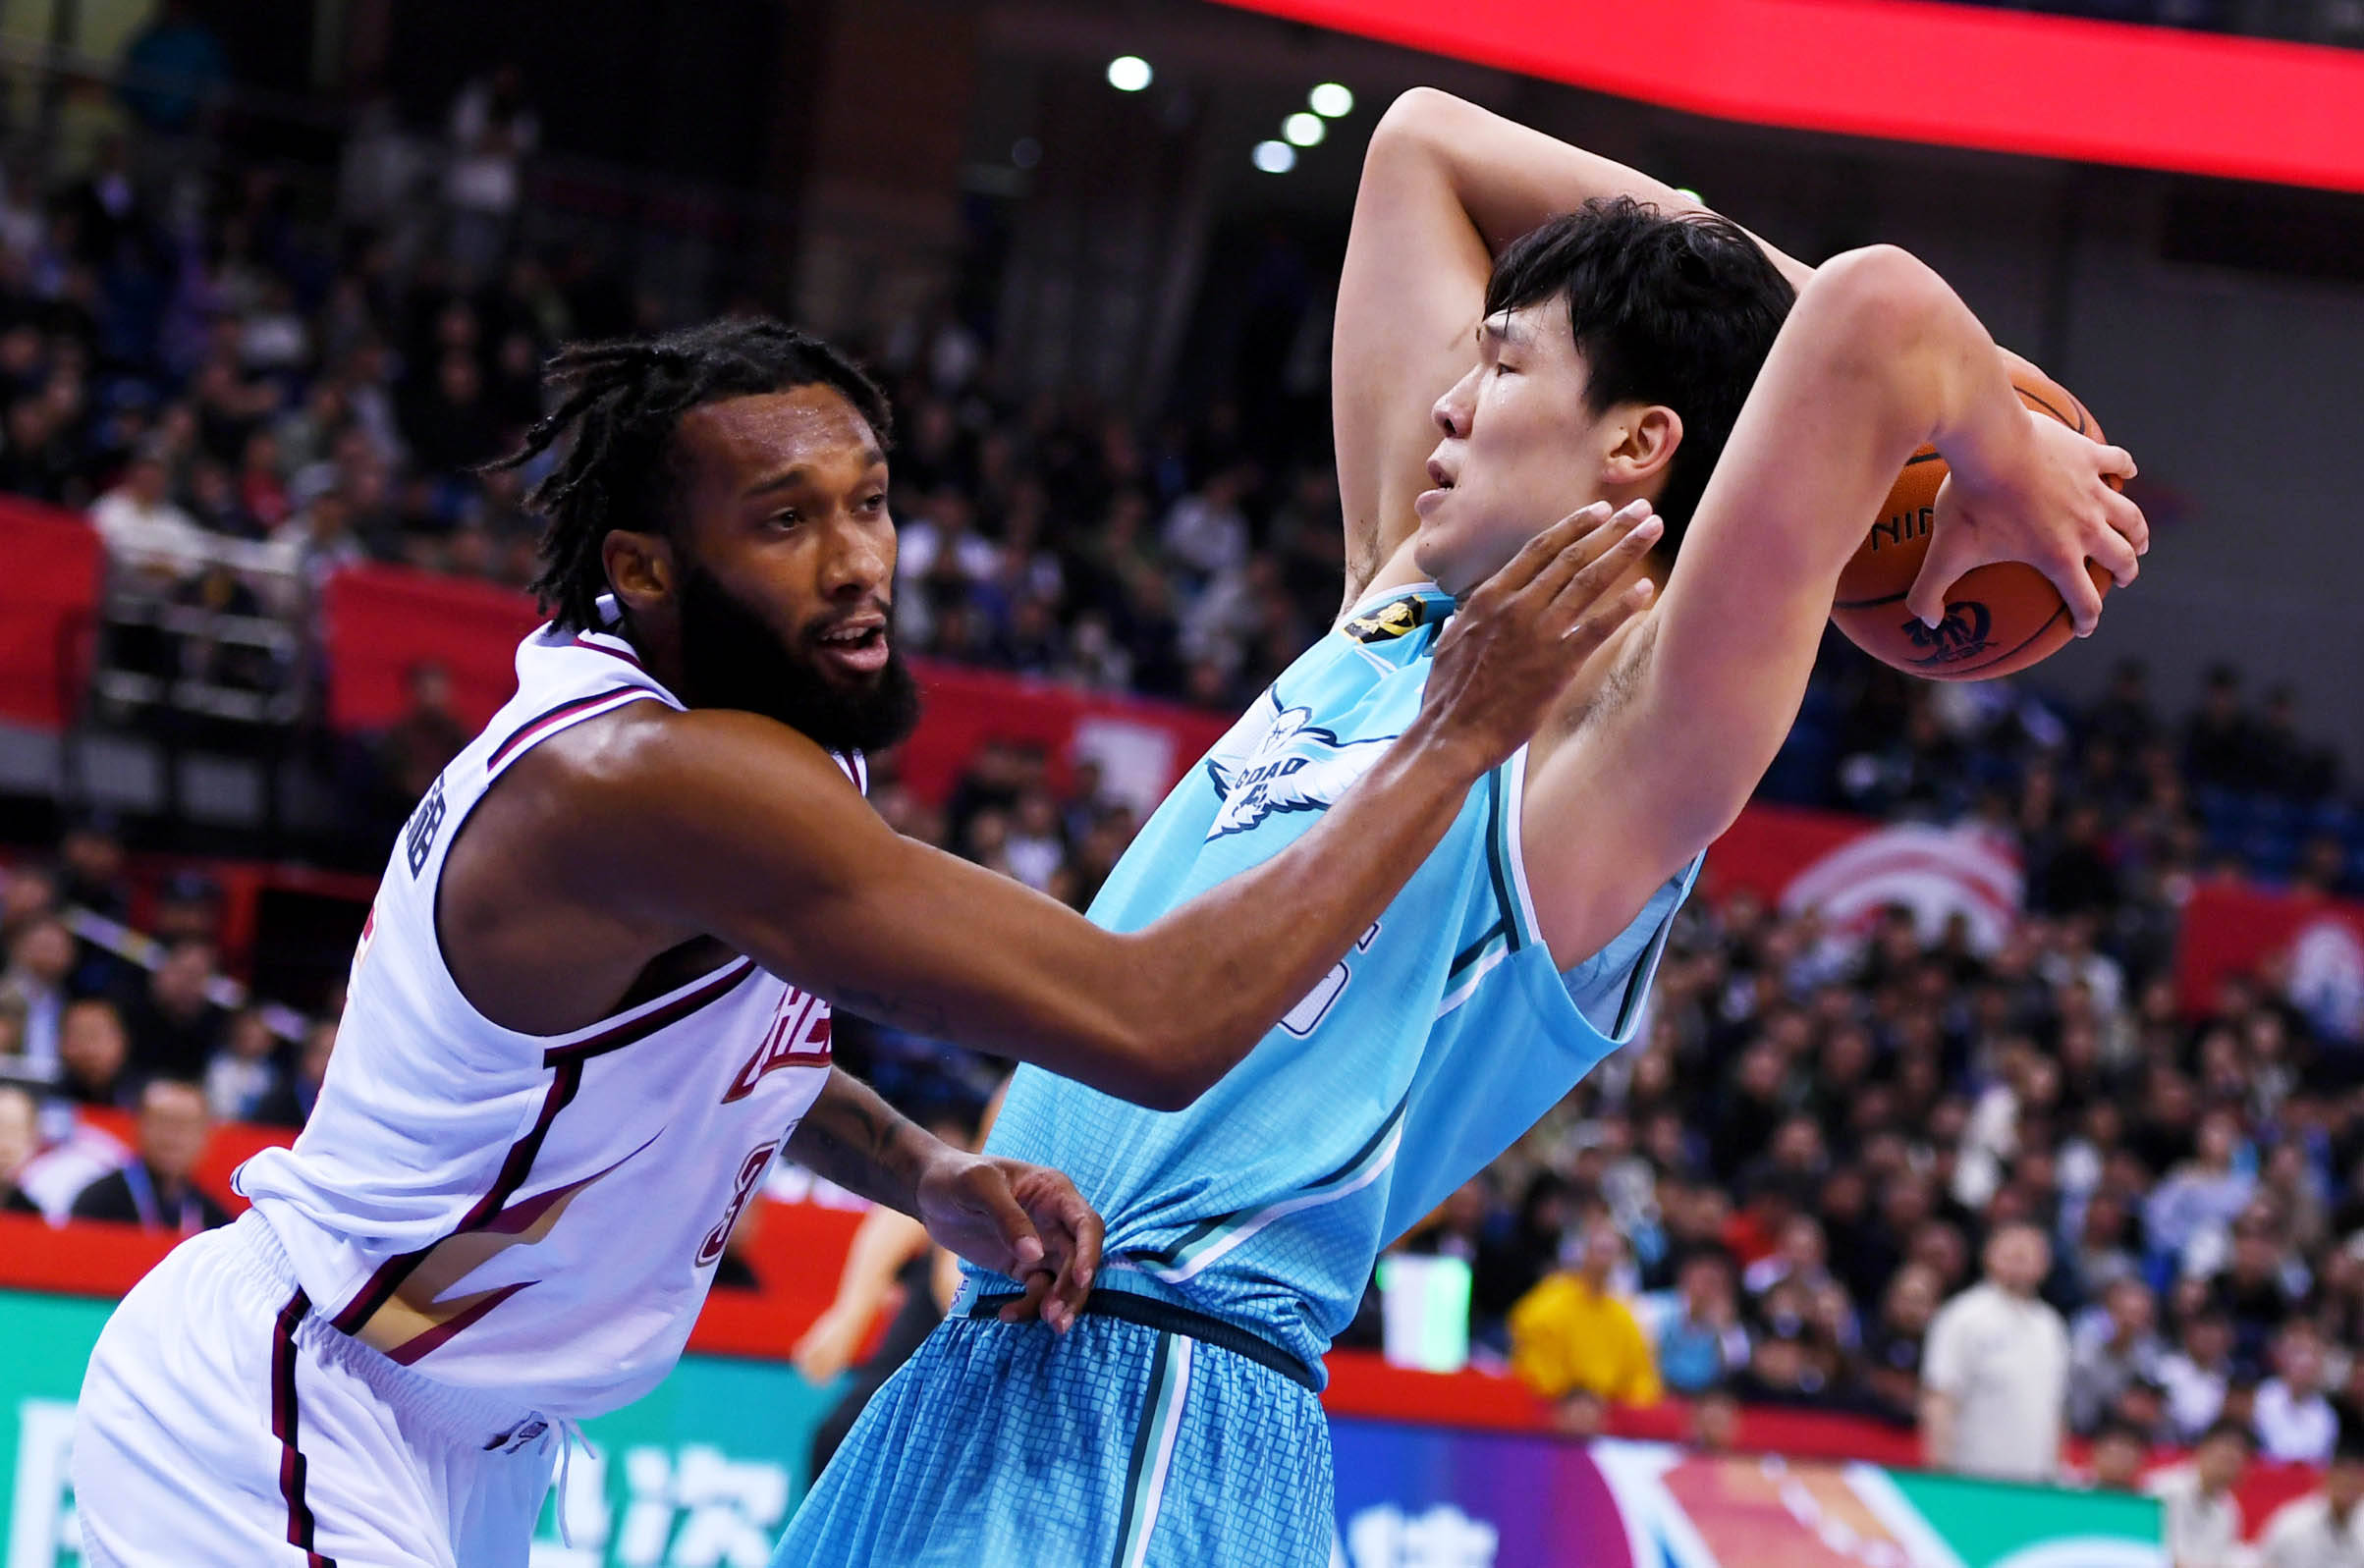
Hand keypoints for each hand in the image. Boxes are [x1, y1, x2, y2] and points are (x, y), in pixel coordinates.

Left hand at [913, 1152, 1103, 1332]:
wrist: (929, 1192)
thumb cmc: (955, 1177)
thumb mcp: (978, 1186)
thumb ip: (1007, 1217)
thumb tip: (1034, 1254)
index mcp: (1054, 1192)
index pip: (1087, 1224)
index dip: (1089, 1252)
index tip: (1080, 1279)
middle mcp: (1055, 1220)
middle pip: (1079, 1259)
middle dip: (1073, 1290)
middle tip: (1055, 1318)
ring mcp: (1040, 1245)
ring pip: (1063, 1281)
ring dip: (1058, 1304)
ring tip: (1045, 1323)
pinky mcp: (1022, 1266)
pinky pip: (1038, 1291)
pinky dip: (1029, 1307)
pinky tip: (1007, 1315)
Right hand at [1415, 500, 1662, 772]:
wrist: (1449, 735)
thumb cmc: (1447, 694)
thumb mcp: (1450, 641)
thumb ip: (1469, 618)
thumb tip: (1470, 608)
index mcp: (1489, 596)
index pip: (1540, 548)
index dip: (1574, 525)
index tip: (1601, 509)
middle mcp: (1516, 606)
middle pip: (1573, 556)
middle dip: (1612, 528)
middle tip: (1642, 509)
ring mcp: (1538, 634)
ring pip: (1590, 581)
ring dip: (1625, 551)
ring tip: (1653, 530)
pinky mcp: (1557, 665)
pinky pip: (1598, 628)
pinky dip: (1623, 605)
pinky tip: (1646, 589)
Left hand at [1906, 412, 2144, 637]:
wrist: (1989, 438)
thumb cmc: (1970, 497)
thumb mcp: (1945, 550)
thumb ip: (1930, 591)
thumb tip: (1926, 623)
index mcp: (2057, 554)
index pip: (2083, 598)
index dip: (2086, 617)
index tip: (2083, 626)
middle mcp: (2085, 526)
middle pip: (2120, 557)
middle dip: (2125, 572)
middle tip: (2123, 578)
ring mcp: (2092, 489)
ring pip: (2129, 516)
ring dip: (2138, 531)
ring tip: (2139, 539)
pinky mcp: (2089, 455)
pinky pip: (2118, 463)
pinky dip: (2125, 470)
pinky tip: (2127, 471)